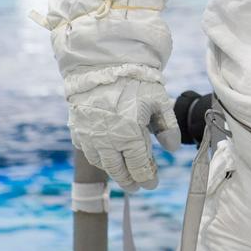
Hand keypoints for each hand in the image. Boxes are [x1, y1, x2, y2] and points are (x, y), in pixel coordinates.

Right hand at [67, 77, 180, 191]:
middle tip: (137, 186)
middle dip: (129, 181)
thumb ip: (168, 126)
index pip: (139, 166)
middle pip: (118, 170)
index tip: (152, 184)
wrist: (101, 64)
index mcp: (129, 134)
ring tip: (122, 174)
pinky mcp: (78, 129)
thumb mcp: (159, 100)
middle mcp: (107, 140)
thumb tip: (172, 148)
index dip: (147, 178)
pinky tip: (105, 156)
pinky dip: (98, 157)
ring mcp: (90, 136)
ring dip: (113, 171)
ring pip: (102, 163)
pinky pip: (87, 151)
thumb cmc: (134, 80)